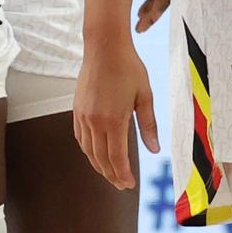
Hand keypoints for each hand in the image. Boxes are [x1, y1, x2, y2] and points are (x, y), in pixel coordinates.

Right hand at [74, 38, 159, 189]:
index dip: (123, 174)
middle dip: (112, 175)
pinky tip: (96, 154)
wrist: (104, 47)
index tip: (129, 185)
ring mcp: (83, 116)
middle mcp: (95, 121)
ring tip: (110, 173)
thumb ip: (148, 125)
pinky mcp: (77, 109)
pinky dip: (88, 151)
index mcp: (114, 119)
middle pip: (101, 158)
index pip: (117, 157)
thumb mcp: (145, 96)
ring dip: (99, 165)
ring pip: (88, 150)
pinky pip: (80, 138)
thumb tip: (154, 150)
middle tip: (122, 185)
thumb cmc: (128, 68)